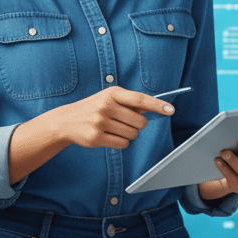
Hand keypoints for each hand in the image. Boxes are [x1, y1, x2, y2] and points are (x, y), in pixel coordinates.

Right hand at [40, 87, 173, 150]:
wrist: (66, 121)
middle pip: (140, 122)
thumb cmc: (94, 108)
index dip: (157, 105)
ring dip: (128, 134)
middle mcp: (106, 106)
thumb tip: (155, 108)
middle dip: (137, 125)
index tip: (171, 110)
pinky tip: (109, 136)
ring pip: (132, 134)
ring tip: (114, 128)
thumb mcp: (109, 98)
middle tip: (124, 122)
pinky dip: (121, 142)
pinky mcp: (96, 137)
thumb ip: (130, 102)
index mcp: (112, 93)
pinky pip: (123, 144)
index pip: (140, 100)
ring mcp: (100, 122)